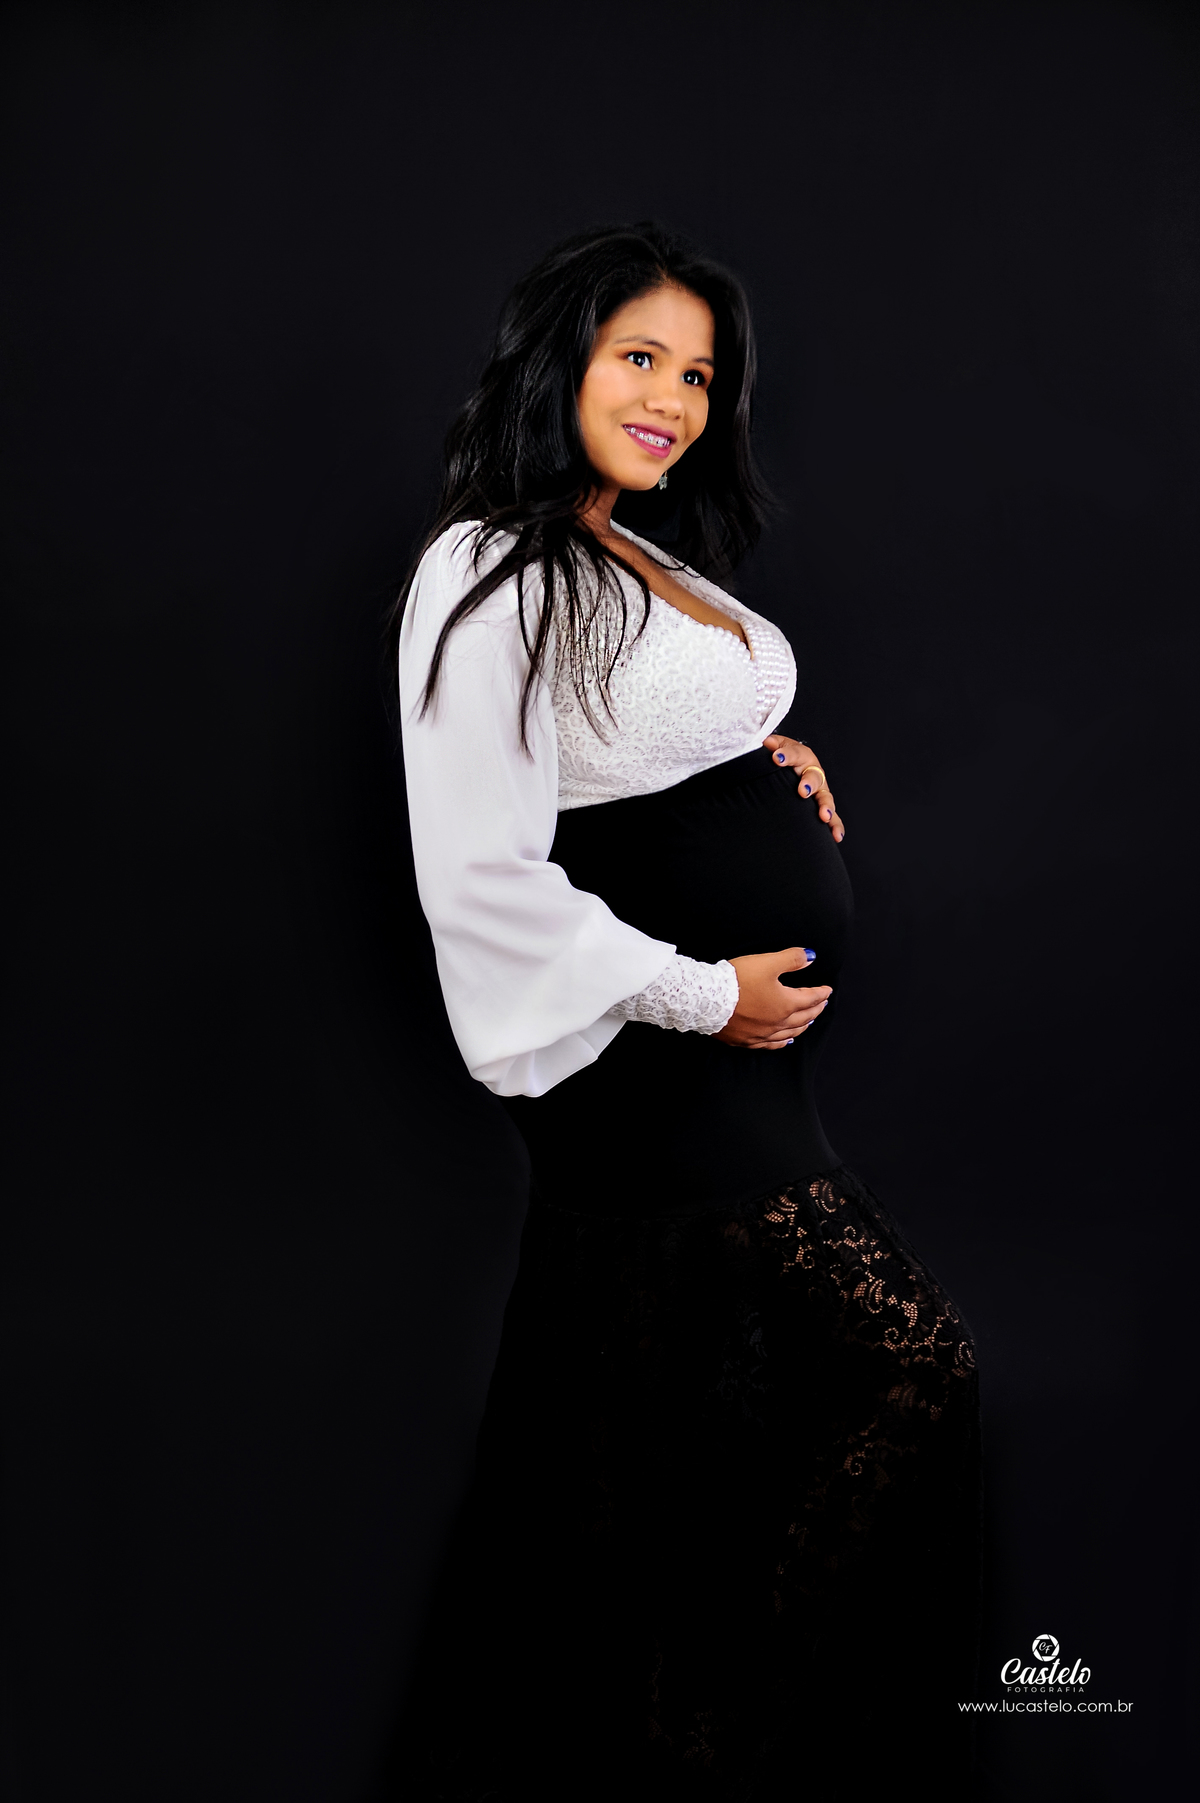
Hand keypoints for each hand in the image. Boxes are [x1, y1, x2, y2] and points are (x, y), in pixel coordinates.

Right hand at [713, 948, 831, 1050]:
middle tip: (821, 1004)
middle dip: (815, 1009)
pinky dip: (782, 1042)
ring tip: (809, 1022)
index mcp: (785, 1004)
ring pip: (789, 1032)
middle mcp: (777, 1023)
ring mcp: (762, 1034)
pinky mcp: (746, 1041)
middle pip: (803, 1017)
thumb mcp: (767, 962)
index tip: (827, 990)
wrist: (707, 1000)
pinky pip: (770, 1044)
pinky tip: (785, 1041)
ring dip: (802, 1026)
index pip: (810, 998)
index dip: (820, 993)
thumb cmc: (738, 981)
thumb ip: (791, 959)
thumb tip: (811, 957)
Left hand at [762, 736, 844, 842]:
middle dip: (809, 784)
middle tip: (802, 791)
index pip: (795, 754)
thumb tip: (768, 743)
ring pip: (826, 798)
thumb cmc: (783, 757)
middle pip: (815, 777)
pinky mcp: (821, 806)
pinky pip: (831, 817)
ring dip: (826, 807)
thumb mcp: (776, 748)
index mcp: (803, 756)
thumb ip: (773, 746)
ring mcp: (820, 791)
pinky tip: (837, 836)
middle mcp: (815, 773)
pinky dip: (835, 826)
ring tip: (824, 816)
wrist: (789, 767)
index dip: (786, 756)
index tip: (776, 758)